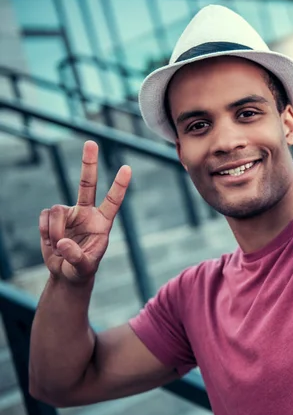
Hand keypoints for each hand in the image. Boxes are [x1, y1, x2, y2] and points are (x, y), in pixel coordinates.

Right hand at [39, 141, 131, 283]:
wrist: (66, 272)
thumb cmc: (82, 269)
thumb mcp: (84, 268)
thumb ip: (77, 257)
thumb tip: (64, 242)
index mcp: (102, 222)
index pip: (113, 200)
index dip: (119, 185)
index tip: (127, 168)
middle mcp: (87, 212)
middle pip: (87, 184)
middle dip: (88, 163)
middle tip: (91, 142)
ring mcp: (69, 213)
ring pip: (57, 209)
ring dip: (54, 230)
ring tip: (58, 247)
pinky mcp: (51, 218)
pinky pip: (44, 217)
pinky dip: (45, 232)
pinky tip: (51, 243)